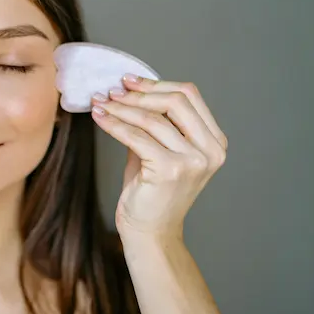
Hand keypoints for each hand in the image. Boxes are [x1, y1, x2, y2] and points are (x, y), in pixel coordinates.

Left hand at [90, 74, 227, 238]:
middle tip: (112, 91)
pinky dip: (114, 124)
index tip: (128, 81)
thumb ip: (155, 122)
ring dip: (121, 108)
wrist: (150, 232)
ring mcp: (193, 161)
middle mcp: (210, 150)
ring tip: (100, 103)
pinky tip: (99, 118)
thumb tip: (128, 90)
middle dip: (139, 93)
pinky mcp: (170, 170)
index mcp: (214, 141)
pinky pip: (136, 137)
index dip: (156, 84)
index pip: (189, 96)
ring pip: (152, 118)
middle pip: (176, 100)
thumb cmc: (152, 192)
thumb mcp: (159, 149)